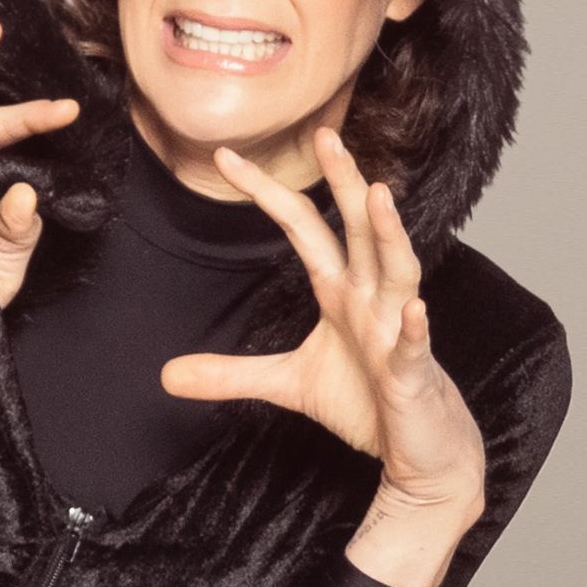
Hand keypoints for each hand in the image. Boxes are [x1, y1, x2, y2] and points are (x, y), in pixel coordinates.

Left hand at [162, 128, 492, 586]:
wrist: (421, 453)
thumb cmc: (369, 404)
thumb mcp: (289, 384)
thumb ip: (231, 373)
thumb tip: (165, 374)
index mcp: (342, 292)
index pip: (303, 228)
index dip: (267, 192)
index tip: (225, 156)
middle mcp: (372, 299)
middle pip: (357, 230)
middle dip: (345, 181)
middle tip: (327, 133)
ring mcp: (397, 332)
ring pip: (397, 271)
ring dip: (388, 234)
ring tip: (378, 195)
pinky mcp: (413, 375)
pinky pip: (414, 344)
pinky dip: (413, 325)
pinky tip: (412, 307)